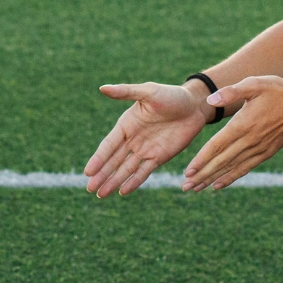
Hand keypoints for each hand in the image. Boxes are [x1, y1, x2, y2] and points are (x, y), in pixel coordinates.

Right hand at [84, 82, 210, 197]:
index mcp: (126, 124)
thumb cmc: (171, 95)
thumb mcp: (148, 92)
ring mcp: (145, 150)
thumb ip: (126, 92)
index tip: (88, 172)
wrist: (195, 106)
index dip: (98, 159)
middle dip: (102, 175)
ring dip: (114, 181)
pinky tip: (123, 191)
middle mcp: (132, 139)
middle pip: (113, 160)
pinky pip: (144, 172)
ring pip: (126, 169)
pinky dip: (134, 182)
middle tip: (89, 189)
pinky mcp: (159, 157)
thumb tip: (102, 88)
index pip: (108, 145)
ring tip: (101, 194)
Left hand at [182, 75, 282, 191]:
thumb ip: (231, 92)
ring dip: (212, 179)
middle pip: (221, 161)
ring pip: (231, 168)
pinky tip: (218, 185)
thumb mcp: (254, 84)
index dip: (201, 159)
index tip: (187, 171)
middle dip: (202, 175)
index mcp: (243, 124)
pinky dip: (231, 177)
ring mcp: (259, 149)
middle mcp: (250, 140)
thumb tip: (210, 100)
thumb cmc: (278, 89)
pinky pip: (245, 168)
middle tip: (185, 186)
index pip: (217, 146)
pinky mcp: (267, 152)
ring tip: (196, 189)